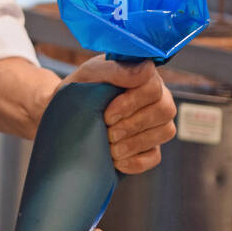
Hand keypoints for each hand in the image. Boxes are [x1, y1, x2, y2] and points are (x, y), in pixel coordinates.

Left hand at [57, 56, 176, 173]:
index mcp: (144, 76)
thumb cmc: (81, 90)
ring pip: (164, 132)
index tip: (107, 114)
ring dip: (134, 143)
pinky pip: (155, 156)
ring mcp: (157, 123)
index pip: (153, 87)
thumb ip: (115, 69)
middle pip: (164, 110)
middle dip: (132, 125)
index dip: (131, 103)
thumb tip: (146, 71)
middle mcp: (157, 97)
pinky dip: (135, 161)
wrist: (67, 115)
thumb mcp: (90, 74)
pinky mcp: (151, 146)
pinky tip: (116, 160)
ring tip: (110, 146)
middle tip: (108, 132)